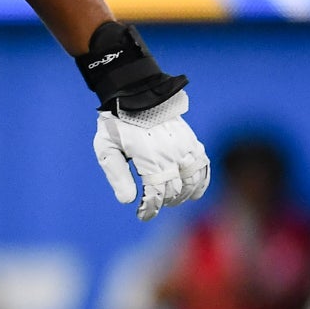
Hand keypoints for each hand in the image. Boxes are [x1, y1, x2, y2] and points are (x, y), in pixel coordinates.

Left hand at [92, 91, 209, 221]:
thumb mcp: (106, 148)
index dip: (151, 208)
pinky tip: (195, 193)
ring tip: (170, 200)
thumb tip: (127, 201)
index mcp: (149, 157)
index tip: (142, 215)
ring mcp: (184, 146)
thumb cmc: (116, 123)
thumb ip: (116, 175)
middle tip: (151, 206)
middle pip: (175, 189)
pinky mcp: (191, 140)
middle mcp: (170, 153)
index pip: (156, 192)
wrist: (136, 93)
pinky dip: (202, 181)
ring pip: (193, 180)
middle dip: (164, 202)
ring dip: (183, 195)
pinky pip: (203, 164)